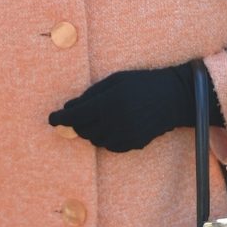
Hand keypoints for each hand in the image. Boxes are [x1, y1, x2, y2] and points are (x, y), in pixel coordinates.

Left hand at [49, 63, 202, 151]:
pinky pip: (110, 146)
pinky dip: (106, 138)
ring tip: (104, 117)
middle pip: (83, 130)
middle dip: (78, 123)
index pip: (75, 116)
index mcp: (109, 102)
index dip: (60, 119)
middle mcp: (115, 121)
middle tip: (81, 114)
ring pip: (95, 140)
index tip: (52, 119)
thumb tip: (68, 108)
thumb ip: (91, 94)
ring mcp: (125, 134)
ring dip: (92, 130)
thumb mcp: (115, 80)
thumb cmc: (142, 83)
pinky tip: (115, 125)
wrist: (174, 97)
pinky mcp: (133, 143)